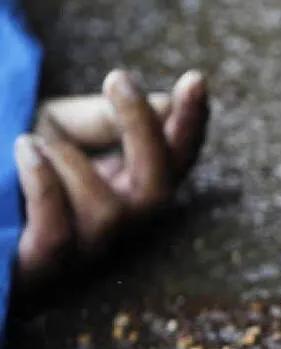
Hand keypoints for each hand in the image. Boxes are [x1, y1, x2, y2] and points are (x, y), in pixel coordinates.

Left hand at [14, 69, 208, 287]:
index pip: (176, 160)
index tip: (195, 79)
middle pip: (159, 190)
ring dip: (71, 162)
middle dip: (146, 132)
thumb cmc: (14, 168)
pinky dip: (46, 185)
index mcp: (124, 187)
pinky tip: (23, 147)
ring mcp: (80, 251)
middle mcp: (114, 222)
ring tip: (31, 137)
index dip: (192, 124)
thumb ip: (103, 119)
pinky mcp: (39, 268)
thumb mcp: (57, 130)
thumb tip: (165, 102)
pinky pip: (58, 234)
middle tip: (119, 80)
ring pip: (108, 213)